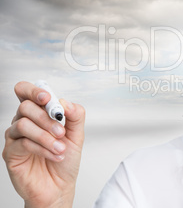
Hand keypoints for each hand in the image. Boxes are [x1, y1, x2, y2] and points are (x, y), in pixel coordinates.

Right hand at [2, 81, 84, 207]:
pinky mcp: (10, 153)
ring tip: (60, 148)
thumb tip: (65, 102)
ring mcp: (15, 137)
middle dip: (46, 117)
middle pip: (25, 106)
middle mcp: (24, 122)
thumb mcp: (77, 135)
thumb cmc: (65, 160)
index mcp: (39, 114)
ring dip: (46, 136)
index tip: (47, 98)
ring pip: (23, 124)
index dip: (34, 90)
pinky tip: (55, 155)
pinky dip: (43, 148)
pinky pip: (23, 143)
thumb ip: (75, 116)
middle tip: (61, 131)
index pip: (27, 92)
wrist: (59, 187)